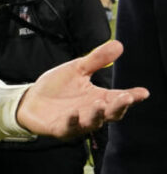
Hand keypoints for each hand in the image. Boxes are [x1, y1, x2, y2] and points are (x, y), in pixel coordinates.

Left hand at [17, 40, 148, 137]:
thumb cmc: (56, 87)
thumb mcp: (77, 69)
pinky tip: (73, 112)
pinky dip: (72, 121)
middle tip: (126, 98)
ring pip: (92, 122)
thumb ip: (97, 60)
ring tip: (100, 103)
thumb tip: (118, 44)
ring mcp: (77, 122)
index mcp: (98, 98)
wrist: (30, 100)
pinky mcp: (60, 128)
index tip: (143, 92)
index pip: (119, 98)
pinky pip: (68, 127)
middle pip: (111, 113)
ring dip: (97, 114)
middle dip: (119, 106)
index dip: (132, 97)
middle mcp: (91, 112)